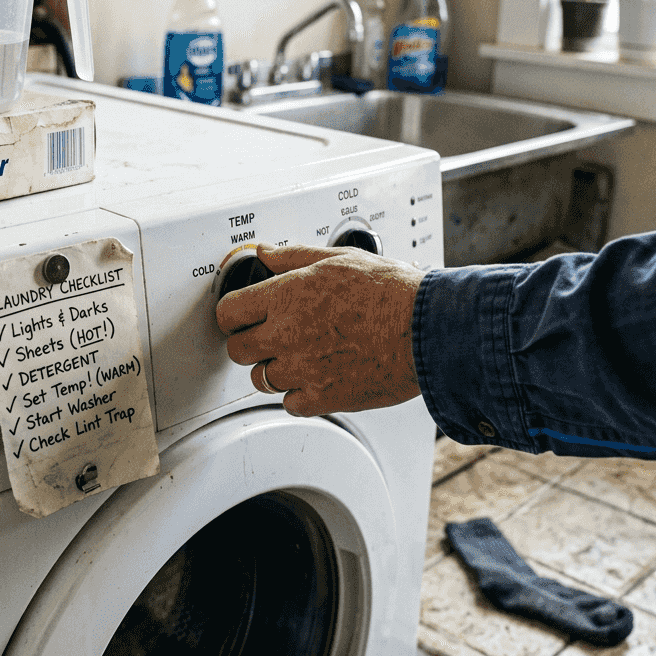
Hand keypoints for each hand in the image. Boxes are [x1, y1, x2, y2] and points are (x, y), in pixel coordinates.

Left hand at [215, 243, 424, 416]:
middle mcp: (286, 334)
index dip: (232, 315)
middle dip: (249, 344)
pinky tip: (315, 378)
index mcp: (286, 296)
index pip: (229, 312)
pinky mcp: (323, 397)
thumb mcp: (338, 259)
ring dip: (273, 369)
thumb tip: (265, 252)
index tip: (240, 317)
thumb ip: (293, 257)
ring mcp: (303, 369)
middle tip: (268, 337)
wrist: (426, 329)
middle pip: (237, 351)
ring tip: (298, 356)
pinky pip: (290, 403)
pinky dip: (298, 395)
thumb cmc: (391, 291)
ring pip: (261, 380)